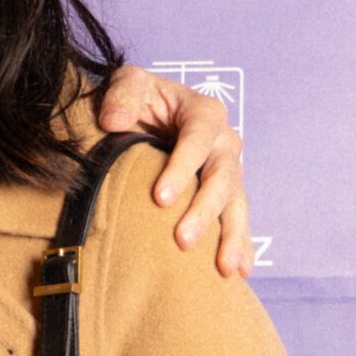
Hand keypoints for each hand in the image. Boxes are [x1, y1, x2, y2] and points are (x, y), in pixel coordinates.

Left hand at [96, 65, 250, 279]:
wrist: (146, 115)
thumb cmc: (137, 99)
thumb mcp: (128, 84)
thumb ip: (122, 95)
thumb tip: (114, 122)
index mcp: (203, 113)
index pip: (198, 138)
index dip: (182, 167)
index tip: (160, 198)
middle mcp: (224, 142)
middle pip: (223, 176)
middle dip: (204, 209)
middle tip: (182, 240)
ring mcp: (228, 170)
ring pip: (236, 202)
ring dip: (231, 236)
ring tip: (222, 268)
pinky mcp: (225, 194)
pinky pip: (237, 220)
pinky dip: (241, 245)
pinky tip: (239, 271)